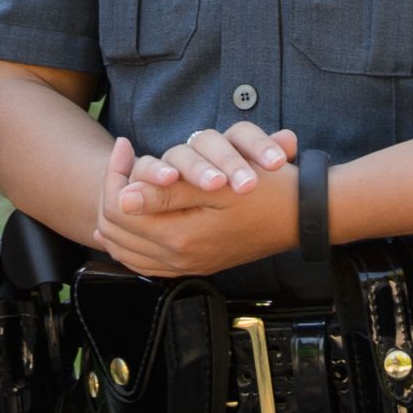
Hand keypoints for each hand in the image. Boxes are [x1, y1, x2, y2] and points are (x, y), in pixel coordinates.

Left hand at [93, 135, 302, 277]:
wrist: (301, 217)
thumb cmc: (265, 194)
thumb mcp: (216, 188)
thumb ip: (166, 195)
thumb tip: (122, 198)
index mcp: (180, 238)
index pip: (119, 210)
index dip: (114, 174)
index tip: (124, 145)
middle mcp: (178, 259)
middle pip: (115, 231)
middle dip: (112, 190)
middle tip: (122, 160)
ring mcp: (186, 267)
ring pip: (125, 249)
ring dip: (117, 217)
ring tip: (125, 182)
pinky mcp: (194, 266)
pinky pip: (144, 261)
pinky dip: (131, 240)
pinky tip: (136, 216)